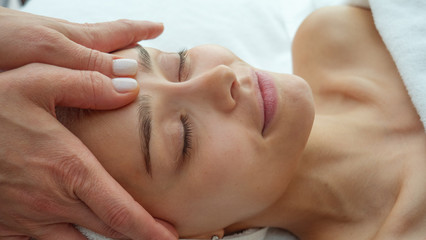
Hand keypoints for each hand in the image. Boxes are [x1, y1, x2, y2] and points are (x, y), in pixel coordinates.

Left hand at [0, 6, 162, 75]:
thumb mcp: (47, 49)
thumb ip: (86, 63)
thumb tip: (130, 77)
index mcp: (73, 38)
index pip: (115, 32)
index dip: (138, 31)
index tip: (159, 27)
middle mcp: (63, 44)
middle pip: (104, 41)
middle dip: (128, 42)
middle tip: (149, 43)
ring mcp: (48, 55)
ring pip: (87, 57)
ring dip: (108, 58)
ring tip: (123, 62)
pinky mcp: (32, 69)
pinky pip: (67, 73)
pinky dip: (82, 75)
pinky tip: (79, 83)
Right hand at [0, 64, 176, 239]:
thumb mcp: (34, 80)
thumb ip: (87, 83)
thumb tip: (130, 87)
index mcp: (68, 170)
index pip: (120, 212)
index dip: (150, 230)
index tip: (172, 238)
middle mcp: (53, 202)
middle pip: (108, 233)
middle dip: (138, 238)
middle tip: (162, 237)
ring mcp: (29, 220)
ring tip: (129, 239)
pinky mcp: (8, 227)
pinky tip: (80, 237)